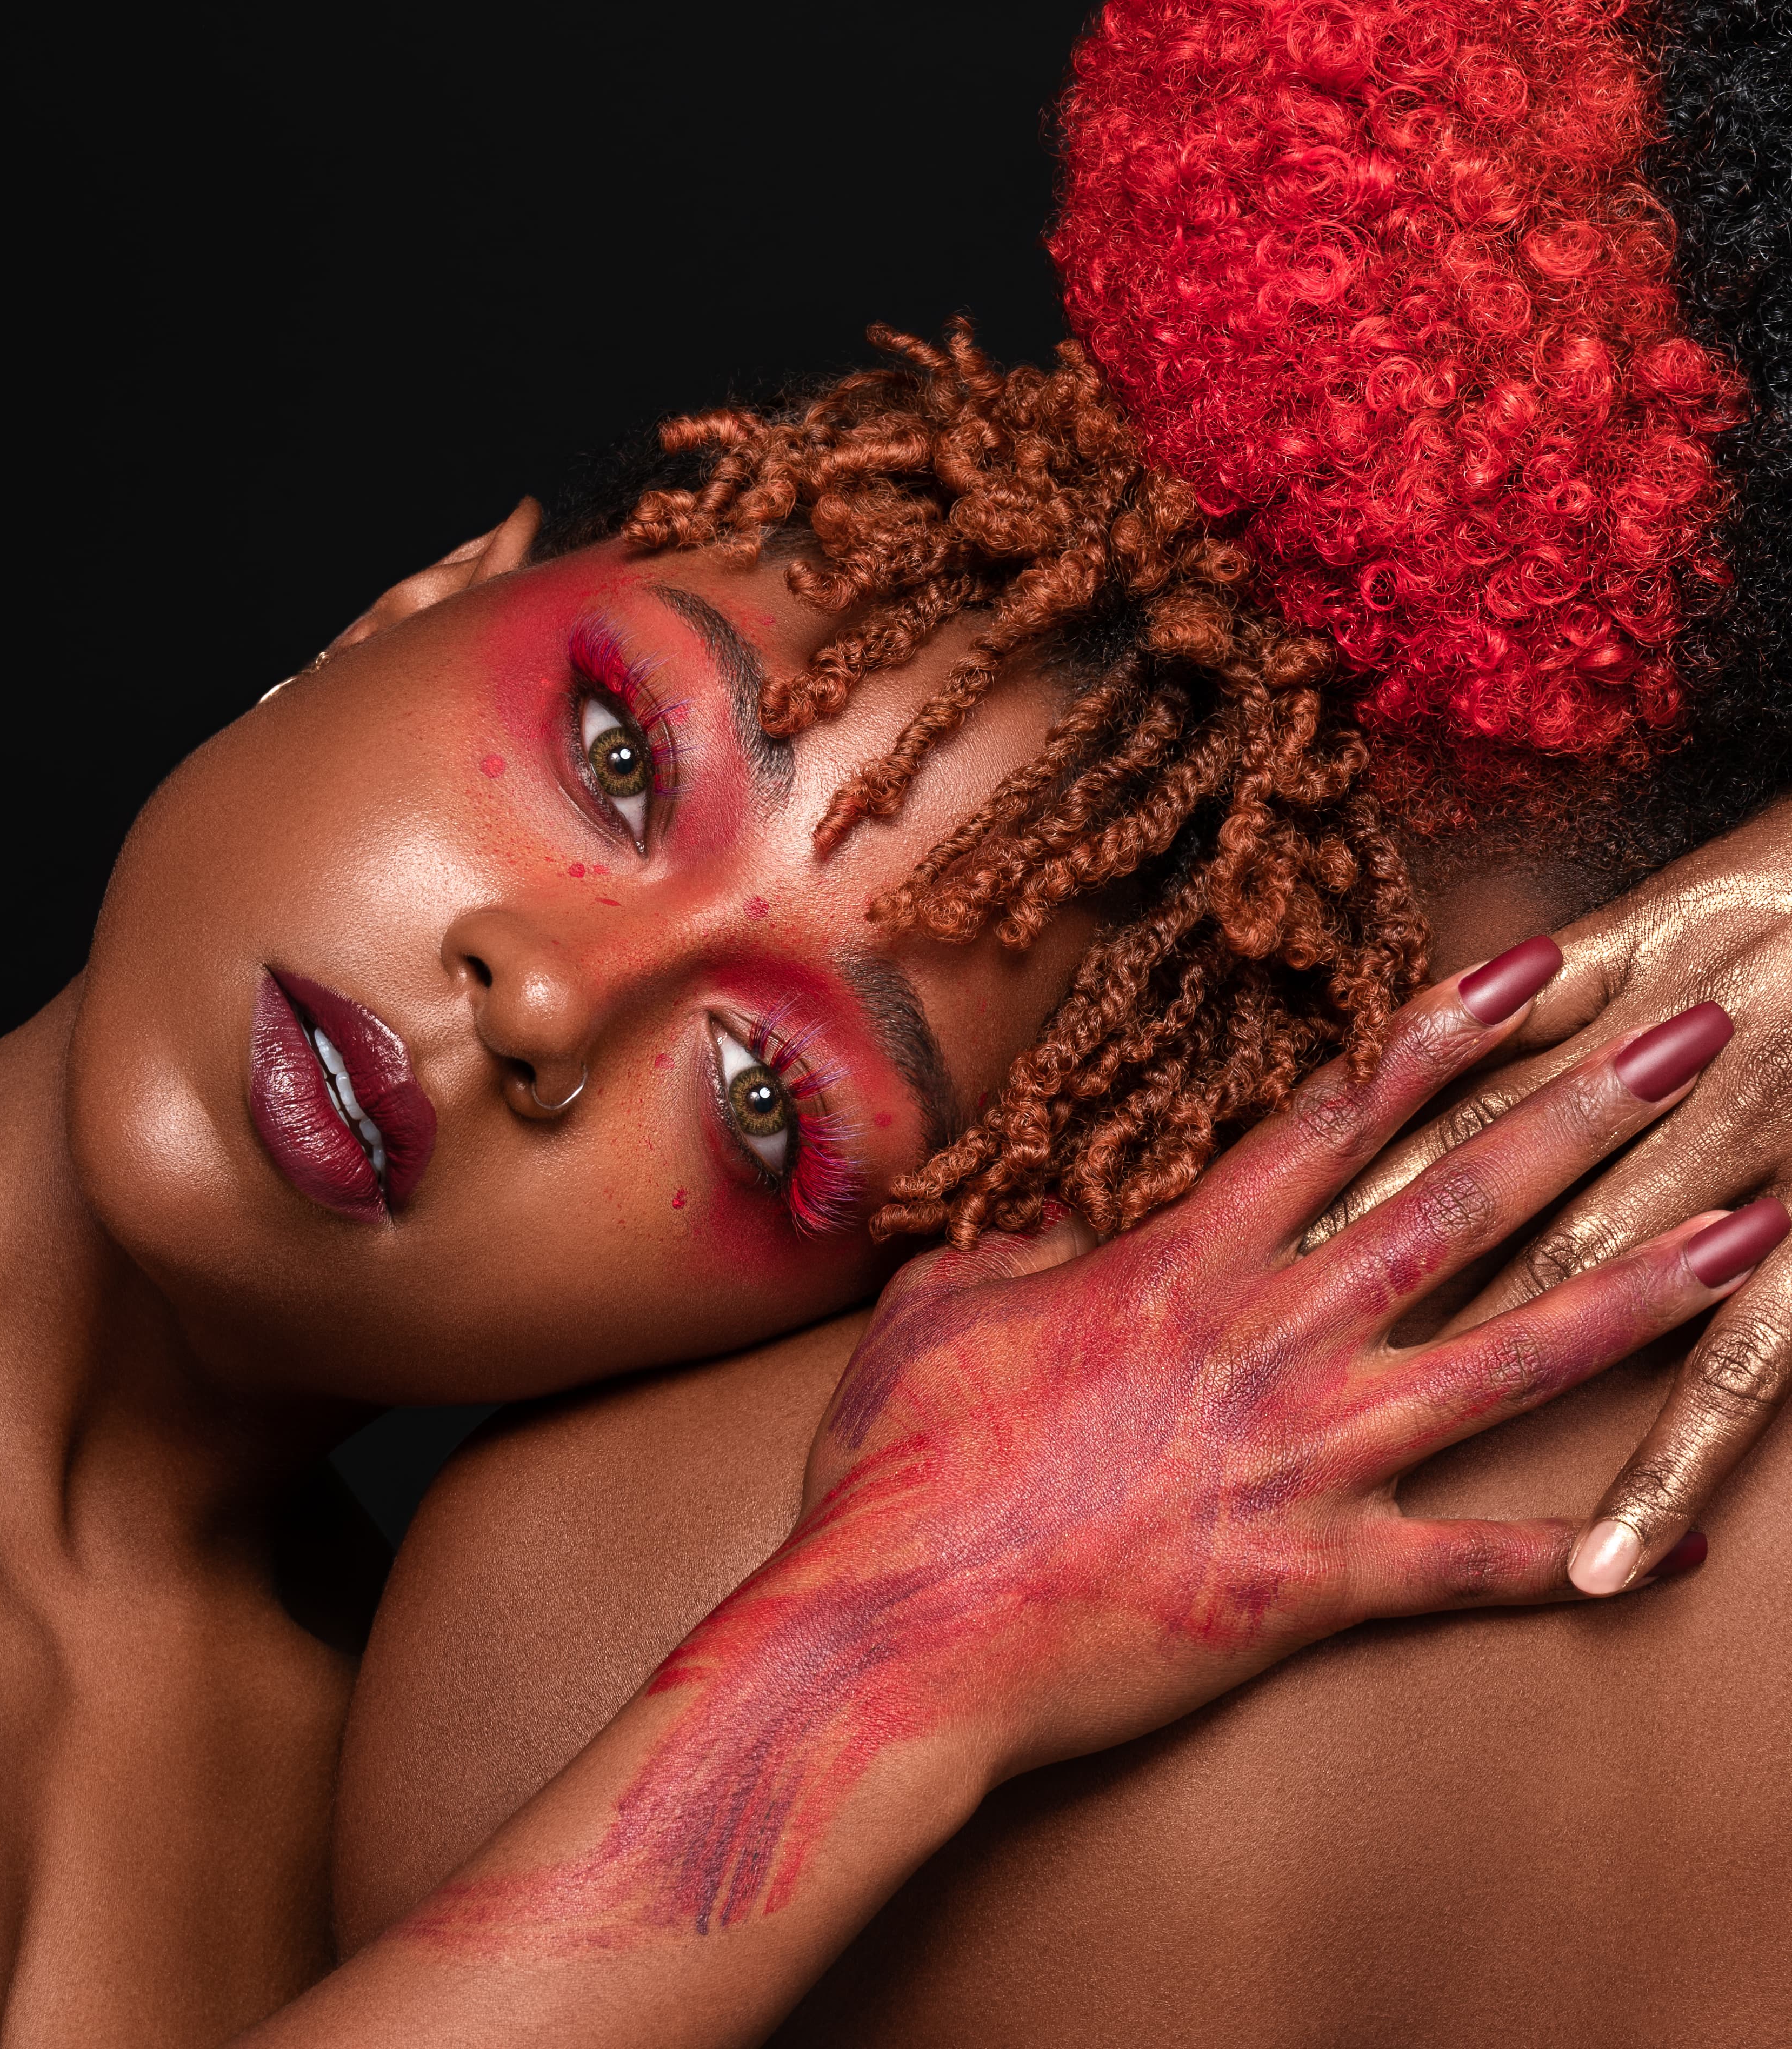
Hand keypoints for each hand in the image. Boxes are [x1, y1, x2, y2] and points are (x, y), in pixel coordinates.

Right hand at [793, 938, 1780, 1786]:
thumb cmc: (902, 1469)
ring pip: (1513, 1360)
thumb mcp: (939, 1311)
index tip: (1542, 963)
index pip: (1346, 1115)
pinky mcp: (1318, 1581)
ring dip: (1646, 1293)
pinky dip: (1582, 1559)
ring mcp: (1307, 1458)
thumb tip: (1062, 1225)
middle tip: (1700, 1045)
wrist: (896, 1637)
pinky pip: (1476, 1568)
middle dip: (1593, 1112)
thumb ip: (1018, 1250)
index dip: (1448, 1029)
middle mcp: (1272, 1338)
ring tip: (1755, 1236)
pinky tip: (1682, 1550)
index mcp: (1186, 1262)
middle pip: (1464, 1201)